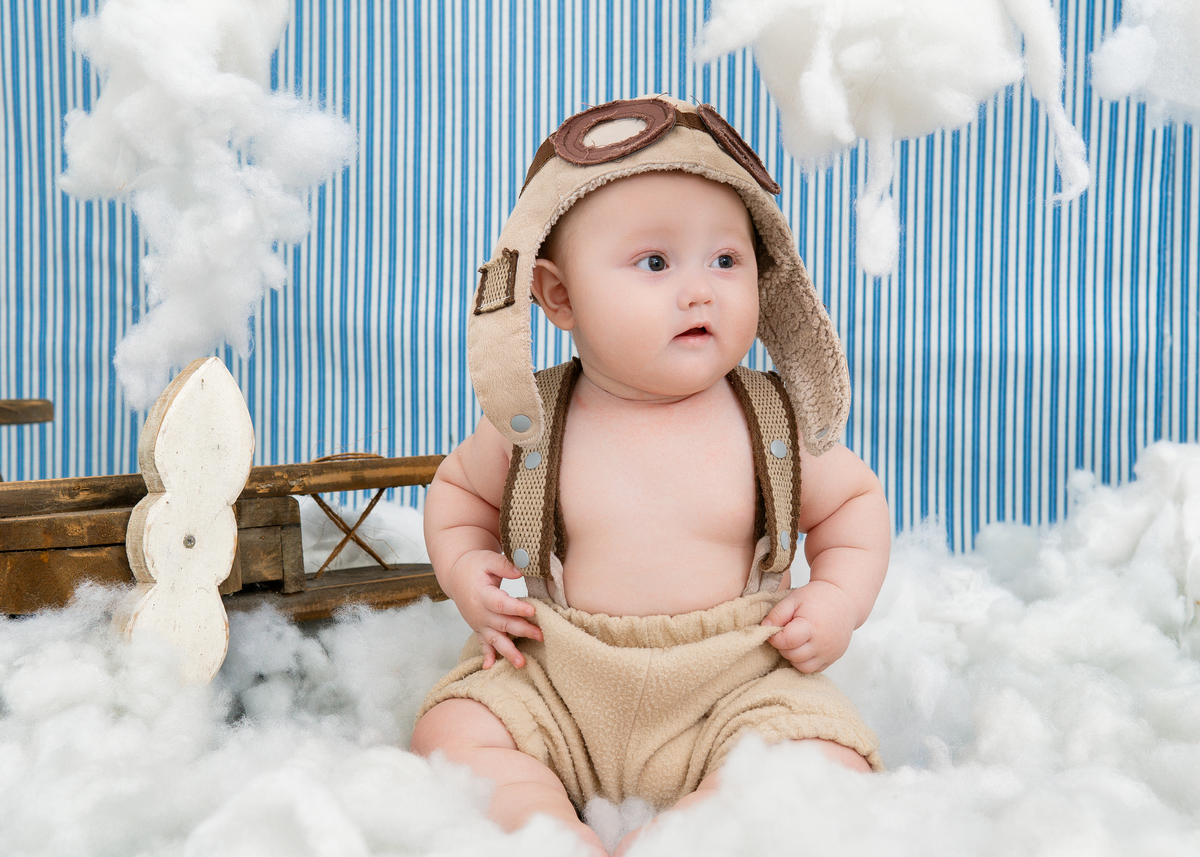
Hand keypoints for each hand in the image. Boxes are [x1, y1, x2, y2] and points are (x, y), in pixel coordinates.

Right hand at [443, 549, 542, 668]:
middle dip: (522, 630)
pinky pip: (483, 644)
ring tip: (521, 663)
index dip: (516, 608)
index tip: (532, 611)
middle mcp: (479, 612)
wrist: (456, 576)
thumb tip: (521, 571)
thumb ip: (504, 565)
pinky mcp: (479, 629)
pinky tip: (490, 667)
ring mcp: (479, 623)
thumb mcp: (487, 559)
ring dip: (508, 652)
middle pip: (502, 624)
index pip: (500, 604)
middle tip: (540, 635)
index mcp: (482, 594)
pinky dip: (487, 656)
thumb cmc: (474, 566)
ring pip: (494, 639)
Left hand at [760, 580, 855, 672]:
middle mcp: (822, 643)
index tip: (774, 631)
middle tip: (783, 635)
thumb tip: (764, 628)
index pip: (786, 642)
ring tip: (793, 642)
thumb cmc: (818, 597)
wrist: (844, 599)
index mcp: (811, 626)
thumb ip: (777, 614)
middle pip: (793, 656)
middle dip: (782, 647)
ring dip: (793, 657)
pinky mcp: (833, 658)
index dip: (775, 638)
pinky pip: (814, 669)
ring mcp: (829, 653)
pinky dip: (805, 662)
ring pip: (803, 667)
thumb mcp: (794, 599)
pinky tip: (803, 648)